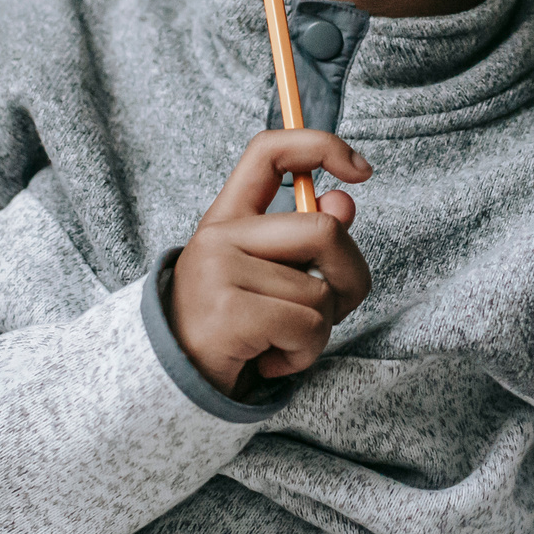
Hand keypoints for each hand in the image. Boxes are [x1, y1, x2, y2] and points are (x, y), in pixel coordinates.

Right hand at [172, 129, 372, 395]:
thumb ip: (307, 241)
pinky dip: (303, 355)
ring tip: (280, 344)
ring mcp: (218, 271)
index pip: (269, 151)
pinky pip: (308, 327)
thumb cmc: (231, 332)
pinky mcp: (228, 312)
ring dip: (319, 332)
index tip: (362, 171)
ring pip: (321, 293)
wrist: (171, 388)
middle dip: (351, 280)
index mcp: (227, 218)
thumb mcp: (271, 279)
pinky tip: (270, 361)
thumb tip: (345, 201)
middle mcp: (218, 236)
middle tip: (330, 312)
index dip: (321, 146)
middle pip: (324, 231)